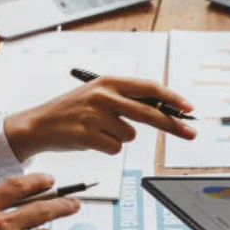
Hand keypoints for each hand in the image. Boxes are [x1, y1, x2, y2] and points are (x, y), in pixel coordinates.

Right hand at [4, 76, 196, 161]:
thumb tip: (164, 110)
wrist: (38, 124)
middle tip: (190, 133)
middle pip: (148, 113)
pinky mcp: (86, 134)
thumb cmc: (74, 109)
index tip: (189, 108)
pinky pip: (115, 149)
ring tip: (99, 130)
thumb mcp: (99, 94)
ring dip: (119, 137)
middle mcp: (104, 95)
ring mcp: (94, 115)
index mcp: (109, 81)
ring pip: (130, 135)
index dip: (172, 99)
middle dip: (172, 125)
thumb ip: (128, 99)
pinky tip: (90, 139)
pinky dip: (106, 147)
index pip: (149, 88)